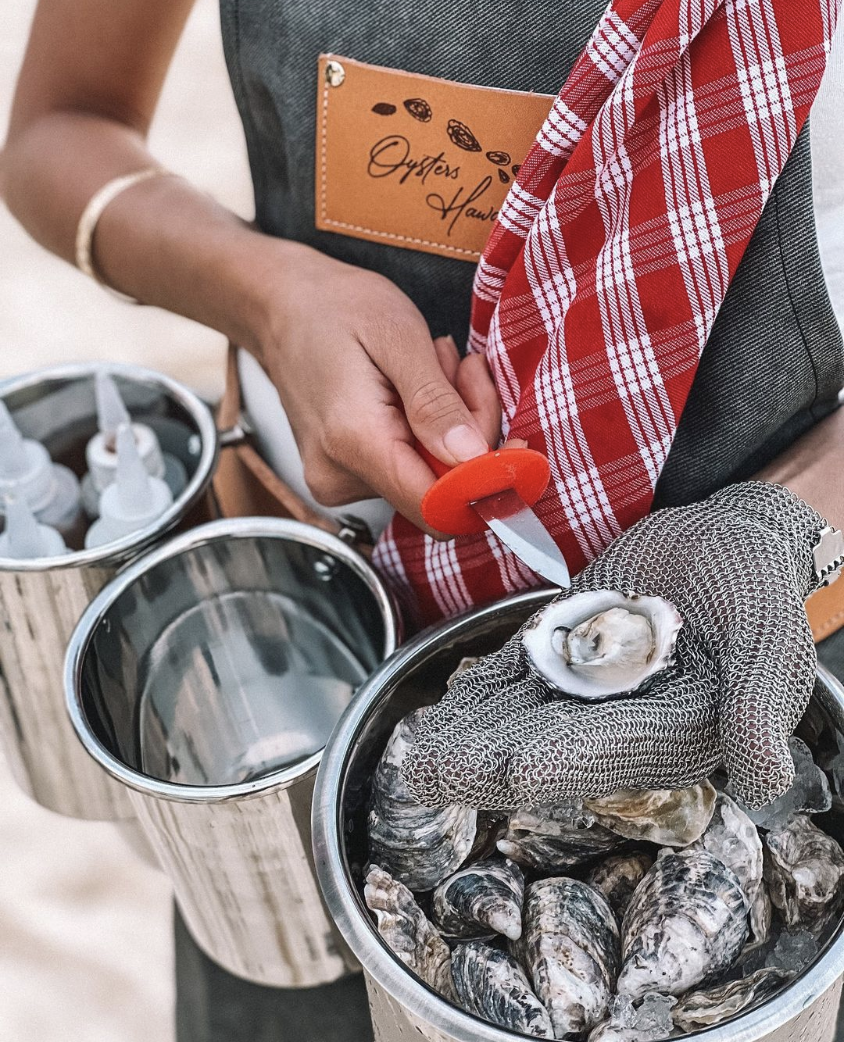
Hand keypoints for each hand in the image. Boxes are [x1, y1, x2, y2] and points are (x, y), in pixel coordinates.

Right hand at [255, 243, 500, 532]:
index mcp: (354, 441)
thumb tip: (472, 458)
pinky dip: (428, 433)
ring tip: (433, 369)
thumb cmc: (333, 308)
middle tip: (463, 370)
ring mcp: (339, 481)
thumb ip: (435, 401)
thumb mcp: (397, 334)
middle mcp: (340, 476)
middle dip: (472, 436)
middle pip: (440, 491)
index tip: (518, 447)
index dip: (488, 484)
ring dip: (451, 427)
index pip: (437, 505)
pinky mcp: (346, 476)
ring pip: (430, 478)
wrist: (280, 308)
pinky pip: (409, 469)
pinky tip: (415, 390)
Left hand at [402, 482, 825, 809]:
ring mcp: (590, 693)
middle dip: (487, 762)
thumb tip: (768, 781)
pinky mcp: (565, 658)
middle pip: (548, 747)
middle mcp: (625, 725)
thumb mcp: (768, 642)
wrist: (724, 541)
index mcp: (675, 733)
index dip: (561, 760)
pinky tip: (442, 709)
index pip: (610, 751)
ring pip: (520, 718)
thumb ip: (758, 708)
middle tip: (427, 774)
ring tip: (416, 751)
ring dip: (468, 736)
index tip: (512, 770)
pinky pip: (516, 679)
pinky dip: (478, 694)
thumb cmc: (755, 587)